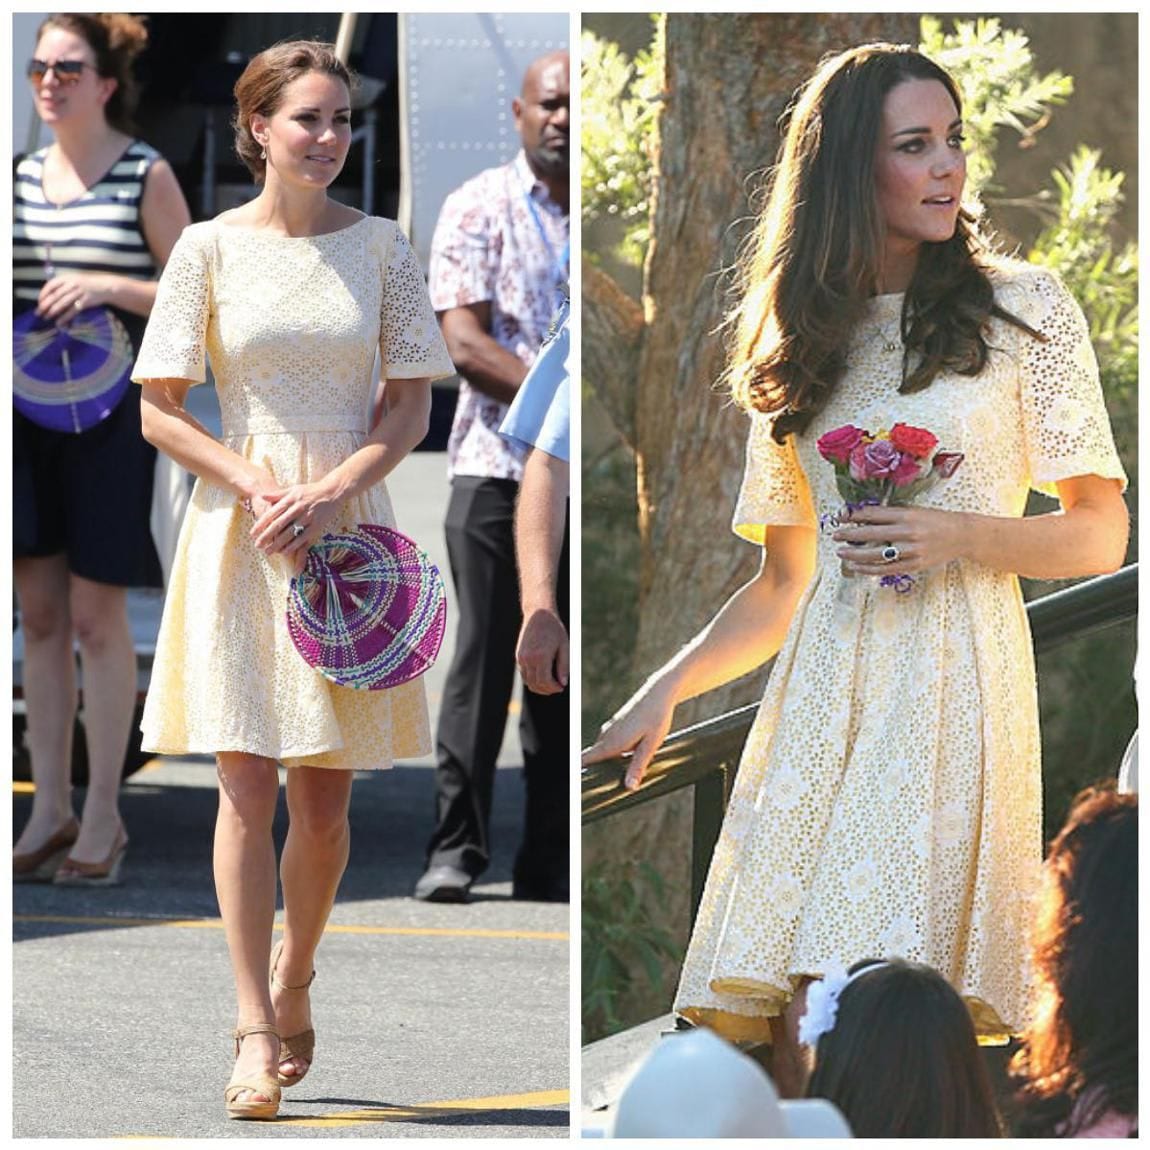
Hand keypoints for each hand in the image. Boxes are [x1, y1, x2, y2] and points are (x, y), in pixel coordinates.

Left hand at [37, 272, 114, 322]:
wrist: (104, 287)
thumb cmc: (86, 284)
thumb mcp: (73, 279)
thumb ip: (62, 285)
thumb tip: (48, 296)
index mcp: (67, 278)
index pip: (51, 285)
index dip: (43, 294)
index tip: (39, 302)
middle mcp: (72, 284)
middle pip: (55, 296)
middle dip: (45, 305)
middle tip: (39, 312)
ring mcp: (79, 293)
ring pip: (62, 303)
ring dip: (53, 311)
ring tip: (46, 317)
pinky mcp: (86, 302)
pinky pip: (72, 310)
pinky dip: (65, 317)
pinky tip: (59, 322)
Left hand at [249, 481, 339, 573]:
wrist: (333, 492)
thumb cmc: (311, 490)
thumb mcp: (293, 489)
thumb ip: (277, 494)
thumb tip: (261, 496)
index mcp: (290, 499)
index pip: (272, 513)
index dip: (261, 524)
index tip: (252, 533)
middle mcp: (298, 508)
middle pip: (278, 525)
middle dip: (266, 536)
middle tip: (257, 545)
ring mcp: (307, 518)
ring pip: (289, 534)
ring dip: (277, 544)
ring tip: (268, 552)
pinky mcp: (316, 526)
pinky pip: (302, 538)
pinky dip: (292, 546)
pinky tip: (284, 552)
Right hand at [517, 608, 568, 694]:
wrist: (538, 614)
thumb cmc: (554, 629)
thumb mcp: (564, 646)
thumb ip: (564, 666)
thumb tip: (563, 683)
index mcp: (541, 656)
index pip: (545, 681)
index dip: (553, 688)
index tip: (561, 687)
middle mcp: (529, 658)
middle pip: (535, 683)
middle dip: (547, 689)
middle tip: (556, 688)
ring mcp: (521, 657)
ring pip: (528, 681)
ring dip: (538, 686)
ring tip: (550, 685)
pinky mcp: (518, 655)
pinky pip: (524, 673)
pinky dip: (532, 679)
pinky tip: (541, 677)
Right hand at [581, 680, 677, 791]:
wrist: (659, 693)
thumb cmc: (657, 718)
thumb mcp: (650, 746)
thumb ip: (638, 767)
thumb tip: (629, 787)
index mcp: (612, 743)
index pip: (586, 759)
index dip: (578, 769)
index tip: (576, 782)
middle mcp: (607, 735)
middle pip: (594, 758)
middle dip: (596, 771)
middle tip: (603, 786)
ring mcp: (610, 728)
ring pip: (603, 750)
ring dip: (608, 761)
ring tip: (619, 772)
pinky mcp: (616, 724)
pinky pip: (610, 742)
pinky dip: (614, 751)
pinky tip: (630, 753)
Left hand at [833, 504, 967, 576]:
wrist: (961, 535)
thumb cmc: (935, 520)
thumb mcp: (914, 511)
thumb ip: (892, 515)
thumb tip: (863, 517)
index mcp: (907, 515)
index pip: (874, 515)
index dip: (854, 516)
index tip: (840, 517)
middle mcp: (908, 532)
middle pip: (871, 534)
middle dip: (849, 534)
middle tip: (835, 534)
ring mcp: (911, 551)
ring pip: (876, 555)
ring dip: (855, 555)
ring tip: (841, 552)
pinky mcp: (914, 565)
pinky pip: (886, 569)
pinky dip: (869, 569)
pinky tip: (856, 567)